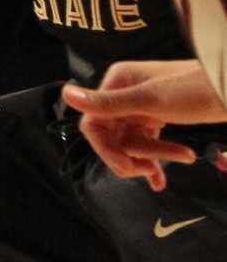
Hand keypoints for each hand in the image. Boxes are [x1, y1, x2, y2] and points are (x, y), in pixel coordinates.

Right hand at [63, 59, 226, 189]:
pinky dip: (156, 159)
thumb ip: (108, 103)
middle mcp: (124, 93)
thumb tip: (65, 94)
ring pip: (131, 141)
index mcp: (117, 83)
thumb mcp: (152, 100)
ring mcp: (141, 106)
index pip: (94, 122)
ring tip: (185, 158)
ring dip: (153, 156)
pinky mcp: (157, 117)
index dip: (105, 148)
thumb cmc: (196, 90)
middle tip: (152, 171)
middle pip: (112, 135)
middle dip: (133, 155)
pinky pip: (147, 142)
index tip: (128, 166)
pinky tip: (161, 178)